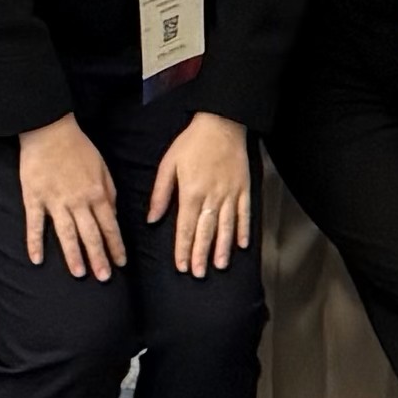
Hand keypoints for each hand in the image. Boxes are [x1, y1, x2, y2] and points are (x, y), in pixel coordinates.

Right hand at [17, 115, 124, 280]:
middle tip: (104, 278)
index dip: (116, 246)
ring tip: (79, 273)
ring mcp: (55, 201)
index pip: (110, 225)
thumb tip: (113, 214)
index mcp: (97, 193)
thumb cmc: (78, 147)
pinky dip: (34, 242)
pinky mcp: (34, 198)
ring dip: (73, 255)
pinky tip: (36, 260)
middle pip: (91, 234)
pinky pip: (34, 224)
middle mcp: (78, 201)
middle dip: (99, 257)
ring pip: (67, 233)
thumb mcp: (102, 167)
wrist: (49, 129)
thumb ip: (109, 192)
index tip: (121, 264)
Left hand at [146, 111, 256, 278]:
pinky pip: (245, 213)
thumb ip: (160, 193)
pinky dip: (244, 229)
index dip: (183, 248)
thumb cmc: (192, 143)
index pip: (186, 227)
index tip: (182, 266)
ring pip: (226, 226)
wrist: (222, 123)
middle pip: (206, 231)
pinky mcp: (244, 188)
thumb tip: (152, 218)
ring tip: (220, 265)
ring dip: (222, 248)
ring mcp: (230, 193)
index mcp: (191, 192)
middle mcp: (212, 196)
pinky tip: (242, 245)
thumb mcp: (168, 164)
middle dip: (201, 254)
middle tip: (199, 274)